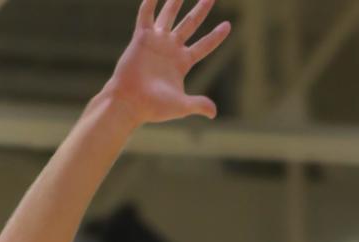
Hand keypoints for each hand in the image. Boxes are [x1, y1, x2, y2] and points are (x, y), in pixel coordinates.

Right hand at [105, 0, 231, 125]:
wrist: (130, 102)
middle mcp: (170, 49)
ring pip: (169, 15)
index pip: (204, 46)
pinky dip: (150, 2)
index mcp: (182, 63)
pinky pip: (146, 15)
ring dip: (176, 0)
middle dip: (201, 10)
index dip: (216, 36)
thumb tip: (214, 113)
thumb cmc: (153, 107)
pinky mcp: (141, 38)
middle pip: (190, 24)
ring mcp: (156, 42)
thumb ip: (198, 104)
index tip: (228, 25)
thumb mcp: (180, 106)